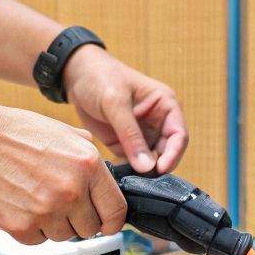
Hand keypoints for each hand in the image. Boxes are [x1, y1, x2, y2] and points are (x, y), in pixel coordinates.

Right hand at [0, 105, 126, 244]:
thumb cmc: (18, 133)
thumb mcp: (66, 134)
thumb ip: (91, 157)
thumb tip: (106, 181)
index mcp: (88, 166)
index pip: (116, 211)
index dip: (112, 221)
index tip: (107, 224)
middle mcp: (71, 191)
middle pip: (90, 229)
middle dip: (79, 219)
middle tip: (61, 203)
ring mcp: (47, 211)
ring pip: (64, 236)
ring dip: (55, 224)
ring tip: (38, 198)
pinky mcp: (22, 227)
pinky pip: (39, 240)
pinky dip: (32, 228)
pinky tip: (23, 205)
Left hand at [62, 46, 187, 173]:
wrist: (75, 74)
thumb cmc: (100, 77)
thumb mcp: (115, 103)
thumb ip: (131, 135)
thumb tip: (147, 167)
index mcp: (165, 105)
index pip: (179, 135)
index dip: (174, 154)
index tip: (161, 169)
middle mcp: (158, 122)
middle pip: (167, 152)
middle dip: (158, 167)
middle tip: (144, 180)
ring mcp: (142, 135)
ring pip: (150, 161)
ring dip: (143, 172)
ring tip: (130, 180)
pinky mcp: (125, 144)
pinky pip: (132, 163)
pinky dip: (128, 171)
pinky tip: (118, 176)